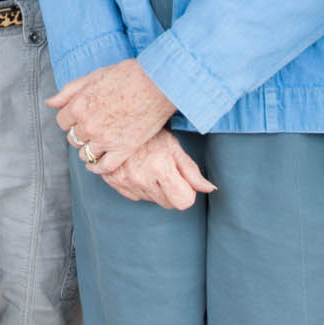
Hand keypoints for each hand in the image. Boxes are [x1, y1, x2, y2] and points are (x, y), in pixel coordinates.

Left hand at [48, 59, 175, 174]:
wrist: (159, 83)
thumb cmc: (128, 75)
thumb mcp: (93, 76)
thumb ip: (69, 91)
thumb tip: (50, 103)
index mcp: (79, 105)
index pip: (62, 121)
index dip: (70, 119)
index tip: (80, 117)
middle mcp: (89, 125)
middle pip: (73, 138)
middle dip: (80, 132)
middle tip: (93, 126)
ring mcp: (105, 139)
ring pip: (85, 153)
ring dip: (88, 149)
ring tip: (98, 142)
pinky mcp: (123, 150)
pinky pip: (103, 167)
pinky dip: (98, 167)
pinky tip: (98, 162)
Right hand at [99, 131, 214, 209]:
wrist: (117, 120)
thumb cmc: (150, 132)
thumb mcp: (174, 147)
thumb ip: (192, 171)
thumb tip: (210, 189)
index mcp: (160, 168)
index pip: (183, 202)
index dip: (187, 192)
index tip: (183, 180)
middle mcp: (141, 178)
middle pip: (168, 204)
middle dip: (171, 190)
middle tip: (165, 169)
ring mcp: (125, 182)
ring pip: (151, 200)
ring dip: (154, 188)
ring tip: (148, 165)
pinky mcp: (113, 182)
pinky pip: (135, 196)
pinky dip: (139, 186)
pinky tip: (136, 168)